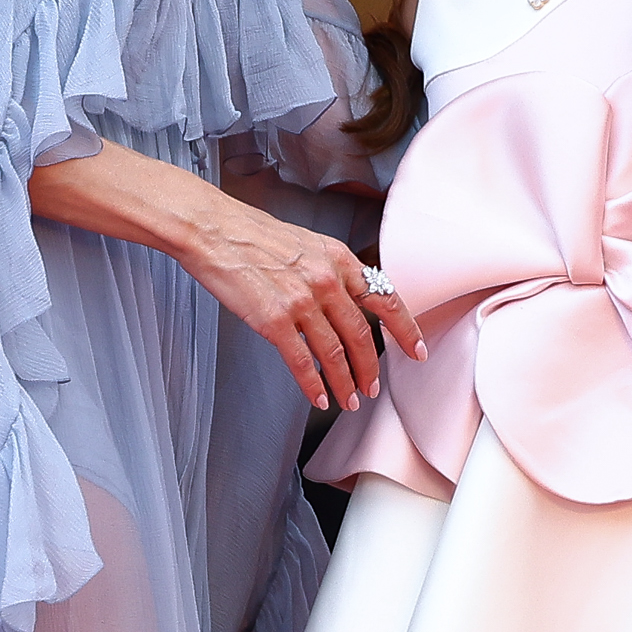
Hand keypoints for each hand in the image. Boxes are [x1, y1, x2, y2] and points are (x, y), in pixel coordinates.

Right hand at [178, 199, 428, 413]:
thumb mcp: (309, 243)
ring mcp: (301, 302)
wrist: (215, 231)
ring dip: (345, 382)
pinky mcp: (274, 321)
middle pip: (361, 334)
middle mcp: (327, 280)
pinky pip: (302, 362)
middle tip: (372, 388)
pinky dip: (313, 385)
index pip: (385, 298)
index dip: (405, 329)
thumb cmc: (255, 234)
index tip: (416, 349)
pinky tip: (318, 396)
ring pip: (335, 353)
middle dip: (370, 368)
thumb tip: (349, 299)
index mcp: (339, 258)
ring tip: (349, 400)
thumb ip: (332, 271)